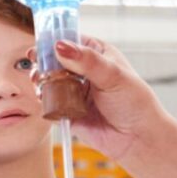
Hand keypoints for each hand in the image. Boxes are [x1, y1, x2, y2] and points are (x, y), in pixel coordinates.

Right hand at [50, 36, 170, 162]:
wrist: (138, 138)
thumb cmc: (134, 102)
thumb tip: (60, 46)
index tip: (40, 45)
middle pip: (55, 60)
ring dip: (41, 80)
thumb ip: (86, 60)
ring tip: (40, 82)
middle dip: (43, 62)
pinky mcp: (67, 110)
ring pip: (49, 80)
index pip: (70, 40)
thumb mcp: (113, 75)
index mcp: (96, 54)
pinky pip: (50, 102)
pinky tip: (44, 98)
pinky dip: (44, 99)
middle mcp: (83, 70)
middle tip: (38, 67)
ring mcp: (74, 90)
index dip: (54, 40)